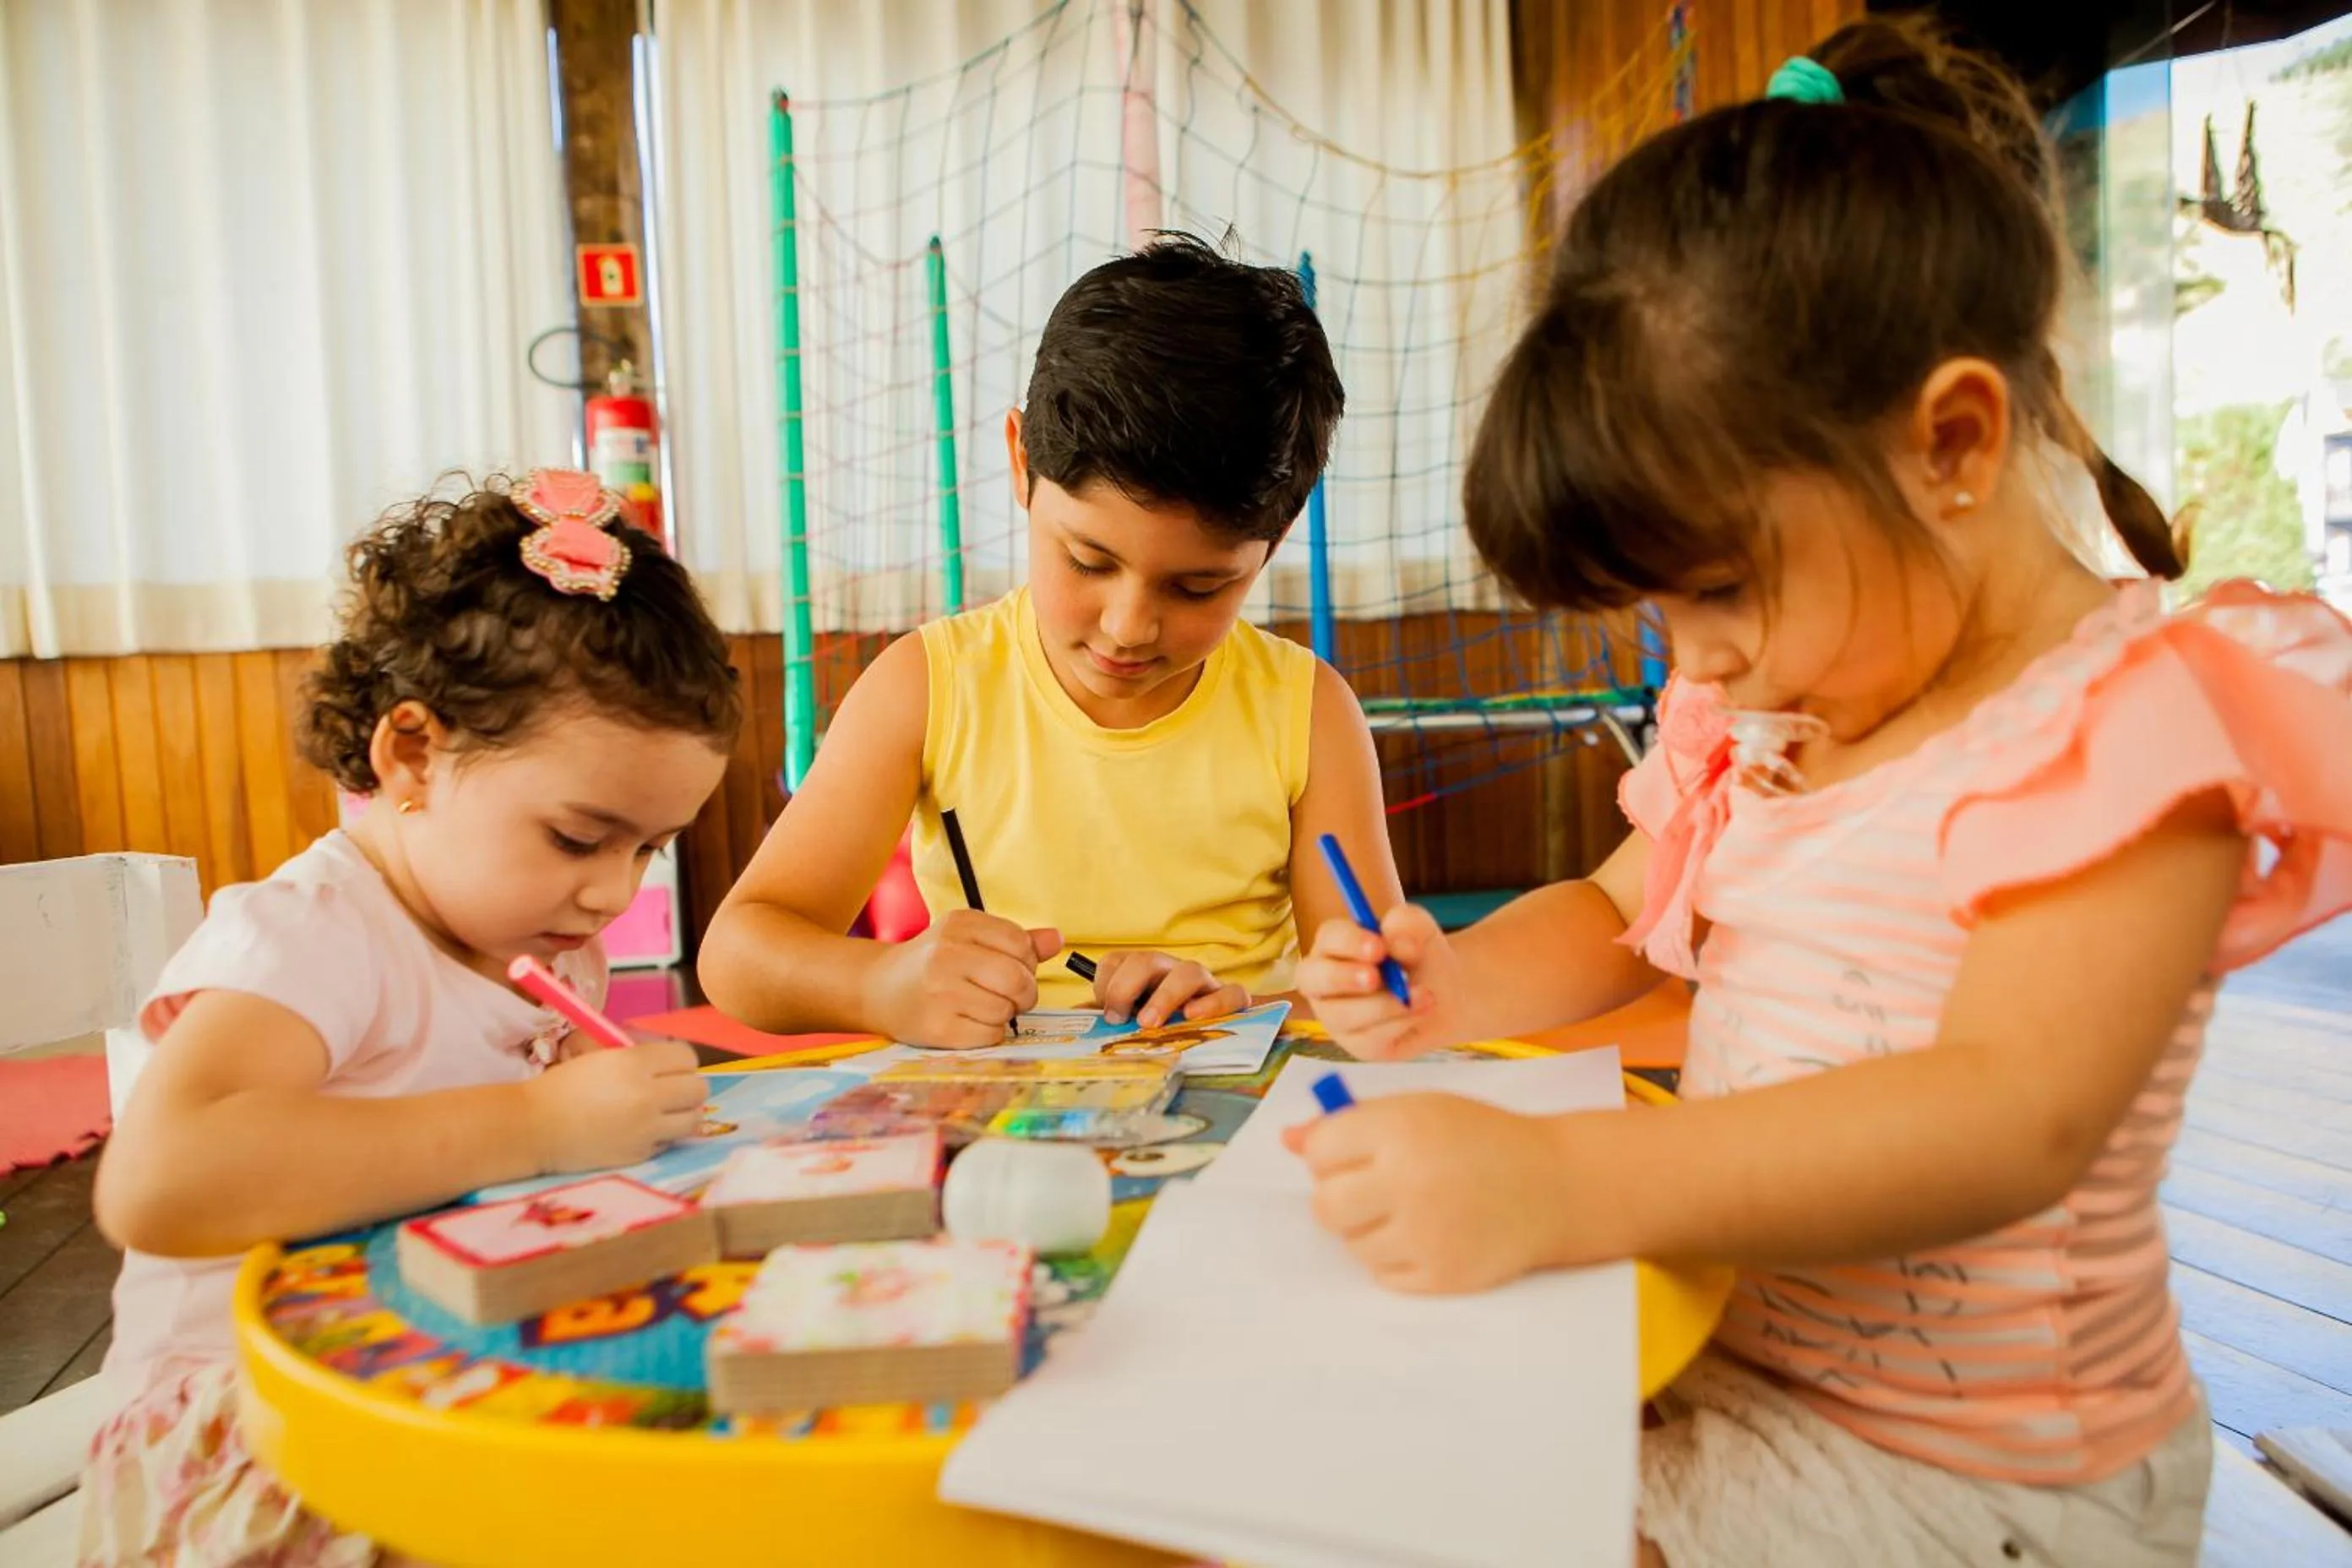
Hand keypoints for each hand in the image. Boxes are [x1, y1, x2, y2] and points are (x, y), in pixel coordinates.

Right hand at [523, 1040, 706, 1172]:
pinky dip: (663, 1137)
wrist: (533, 1127)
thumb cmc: (561, 1086)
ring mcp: (646, 1128)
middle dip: (688, 1087)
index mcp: (634, 1063)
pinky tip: (642, 1132)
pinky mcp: (640, 1154)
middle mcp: (647, 1095)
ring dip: (683, 1114)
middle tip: (671, 1091)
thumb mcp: (599, 1056)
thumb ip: (636, 1056)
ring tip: (664, 1113)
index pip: (686, 1057)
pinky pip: (670, 1142)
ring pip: (694, 1118)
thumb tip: (667, 1059)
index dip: (680, 1062)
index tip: (668, 1068)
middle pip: (699, 1088)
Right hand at [868, 909, 1060, 1046]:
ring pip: (1005, 1010)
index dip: (1026, 962)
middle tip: (1010, 996)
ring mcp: (940, 992)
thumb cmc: (934, 962)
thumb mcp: (969, 938)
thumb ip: (1016, 940)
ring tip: (981, 1007)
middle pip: (1018, 980)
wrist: (877, 988)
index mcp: (960, 924)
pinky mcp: (937, 1027)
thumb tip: (1057, 939)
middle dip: (1024, 993)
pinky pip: (989, 1035)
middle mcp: (947, 954)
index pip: (1020, 944)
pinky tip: (967, 1022)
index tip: (1011, 968)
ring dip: (1003, 1014)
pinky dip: (988, 1033)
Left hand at [1090, 950, 1248, 1026]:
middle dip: (1126, 987)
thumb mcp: (1129, 1022)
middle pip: (1146, 960)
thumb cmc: (1164, 1028)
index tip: (1105, 1012)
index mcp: (1142, 973)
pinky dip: (1215, 1002)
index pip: (1116, 961)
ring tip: (1150, 1022)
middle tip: (1118, 1018)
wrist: (1215, 1038)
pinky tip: (1194, 1017)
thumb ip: (1103, 1018)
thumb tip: (1072, 1018)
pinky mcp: (1231, 1000)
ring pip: (1189, 971)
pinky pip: (1232, 993)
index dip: (1105, 983)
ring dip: (1166, 996)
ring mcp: (1203, 984)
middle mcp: (1170, 971)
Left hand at [1282, 1092, 1588, 1293]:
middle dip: (1338, 1199)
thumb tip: (1288, 1141)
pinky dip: (1396, 1258)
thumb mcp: (1418, 1110)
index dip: (1328, 1155)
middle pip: (1325, 1207)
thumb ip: (1352, 1123)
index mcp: (1399, 1129)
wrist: (1553, 1185)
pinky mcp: (1442, 1275)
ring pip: (1352, 1245)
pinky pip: (1384, 1275)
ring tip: (1410, 1209)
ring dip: (1369, 1229)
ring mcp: (1425, 1234)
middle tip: (1368, 1190)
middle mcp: (1408, 1181)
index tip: (1349, 1155)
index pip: (1319, 1152)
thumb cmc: (1477, 1139)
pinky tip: (1429, 1234)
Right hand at [1294, 905, 1465, 1059]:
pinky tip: (1422, 1010)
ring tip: (1424, 994)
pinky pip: (1369, 1039)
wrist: (1447, 997)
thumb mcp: (1422, 932)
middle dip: (1342, 977)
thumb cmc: (1421, 957)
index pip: (1329, 938)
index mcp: (1334, 945)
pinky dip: (1400, 1023)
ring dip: (1383, 1005)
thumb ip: (1407, 924)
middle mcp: (1324, 980)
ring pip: (1342, 1015)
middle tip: (1374, 977)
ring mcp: (1336, 1016)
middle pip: (1311, 978)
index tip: (1379, 947)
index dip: (1349, 942)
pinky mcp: (1357, 1044)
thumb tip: (1393, 938)